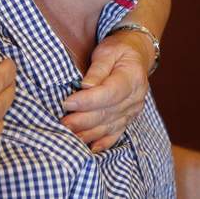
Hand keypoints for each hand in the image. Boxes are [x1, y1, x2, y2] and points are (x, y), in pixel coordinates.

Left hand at [60, 29, 151, 151]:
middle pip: (107, 112)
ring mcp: (132, 110)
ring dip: (89, 133)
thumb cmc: (118, 50)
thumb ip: (98, 69)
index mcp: (132, 77)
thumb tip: (86, 86)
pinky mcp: (128, 118)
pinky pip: (116, 133)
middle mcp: (135, 97)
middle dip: (83, 120)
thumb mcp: (108, 51)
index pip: (109, 93)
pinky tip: (90, 149)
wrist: (136, 55)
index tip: (67, 102)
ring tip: (69, 136)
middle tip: (63, 123)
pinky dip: (103, 142)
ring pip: (109, 126)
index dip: (88, 100)